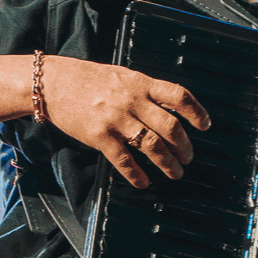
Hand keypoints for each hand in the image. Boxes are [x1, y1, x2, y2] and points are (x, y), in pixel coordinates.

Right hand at [39, 56, 210, 188]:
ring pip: (152, 145)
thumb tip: (168, 106)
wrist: (52, 83)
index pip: (178, 96)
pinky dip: (137, 174)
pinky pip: (124, 160)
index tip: (205, 125)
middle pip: (170, 126)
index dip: (196, 112)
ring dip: (168, 163)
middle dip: (184, 146)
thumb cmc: (86, 78)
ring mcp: (116, 119)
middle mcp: (132, 100)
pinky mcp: (99, 136)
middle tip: (188, 157)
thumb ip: (144, 90)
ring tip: (175, 172)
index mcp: (140, 83)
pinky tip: (144, 181)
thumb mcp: (122, 76)